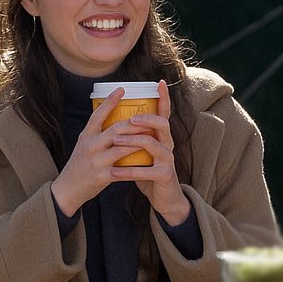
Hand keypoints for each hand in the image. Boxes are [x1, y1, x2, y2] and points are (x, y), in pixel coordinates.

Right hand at [51, 87, 151, 215]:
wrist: (68, 189)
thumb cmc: (79, 165)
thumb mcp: (84, 145)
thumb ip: (97, 134)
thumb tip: (113, 120)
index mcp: (86, 136)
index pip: (98, 114)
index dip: (110, 101)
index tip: (122, 89)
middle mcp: (90, 146)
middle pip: (115, 129)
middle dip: (134, 123)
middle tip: (150, 116)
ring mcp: (96, 161)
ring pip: (122, 148)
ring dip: (139, 142)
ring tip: (153, 136)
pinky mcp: (102, 176)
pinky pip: (123, 170)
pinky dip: (136, 167)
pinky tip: (147, 164)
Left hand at [108, 80, 190, 225]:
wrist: (163, 198)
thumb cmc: (149, 174)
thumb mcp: (142, 154)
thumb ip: (134, 140)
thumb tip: (114, 125)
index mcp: (162, 137)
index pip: (163, 114)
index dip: (163, 98)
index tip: (159, 82)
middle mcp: (168, 145)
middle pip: (162, 124)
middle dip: (146, 119)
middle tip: (130, 118)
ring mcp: (168, 160)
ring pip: (153, 145)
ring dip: (133, 142)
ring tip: (116, 142)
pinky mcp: (165, 175)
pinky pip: (146, 171)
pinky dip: (129, 171)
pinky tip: (116, 173)